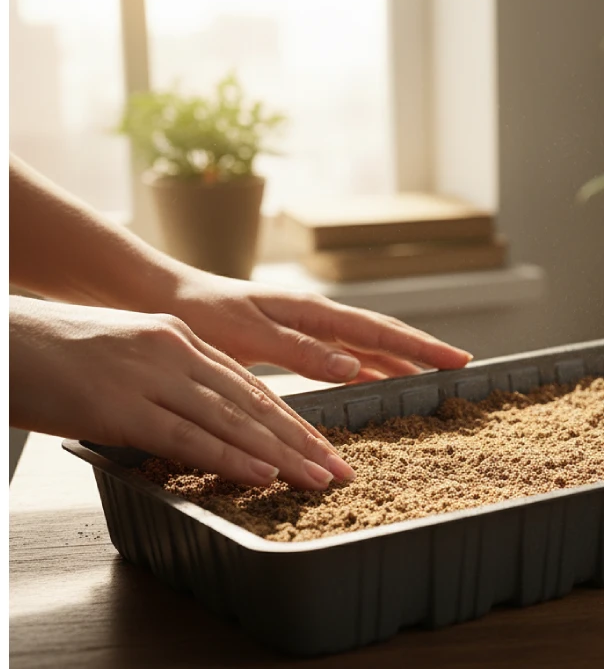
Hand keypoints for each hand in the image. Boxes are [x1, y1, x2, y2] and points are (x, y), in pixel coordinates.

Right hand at [10, 296, 353, 489]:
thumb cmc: (51, 351)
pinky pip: (189, 437)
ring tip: (319, 479)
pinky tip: (265, 475)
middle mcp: (173, 350)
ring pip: (232, 421)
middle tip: (339, 469)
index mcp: (176, 336)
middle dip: (302, 440)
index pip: (246, 385)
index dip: (289, 419)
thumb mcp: (122, 355)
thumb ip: (163, 379)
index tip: (322, 446)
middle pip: (252, 403)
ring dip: (282, 455)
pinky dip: (232, 459)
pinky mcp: (121, 406)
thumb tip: (194, 418)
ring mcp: (149, 377)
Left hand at [157, 271, 471, 383]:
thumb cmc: (203, 313)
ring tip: (431, 377)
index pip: (380, 330)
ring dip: (400, 361)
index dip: (420, 347)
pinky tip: (379, 382)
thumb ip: (300, 351)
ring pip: (367, 347)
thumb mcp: (249, 335)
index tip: (455, 359)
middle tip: (460, 367)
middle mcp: (317, 318)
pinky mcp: (295, 342)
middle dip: (422, 350)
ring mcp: (309, 329)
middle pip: (383, 335)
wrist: (166, 298)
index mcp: (312, 312)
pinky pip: (343, 357)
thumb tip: (353, 365)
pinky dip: (369, 369)